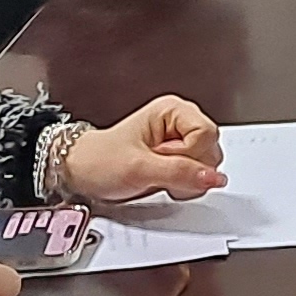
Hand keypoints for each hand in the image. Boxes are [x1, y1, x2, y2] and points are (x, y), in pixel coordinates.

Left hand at [65, 94, 224, 205]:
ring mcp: (181, 142)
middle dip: (188, 170)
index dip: (187, 154)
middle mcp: (181, 122)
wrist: (82, 173)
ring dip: (186, 180)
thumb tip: (214, 177)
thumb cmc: (101, 161)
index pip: (206, 135)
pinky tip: (163, 182)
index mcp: (173, 110)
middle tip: (158, 170)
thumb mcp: (139, 168)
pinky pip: (198, 177)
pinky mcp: (179, 161)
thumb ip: (180, 173)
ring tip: (157, 176)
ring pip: (208, 166)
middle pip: (211, 151)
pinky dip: (184, 186)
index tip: (160, 158)